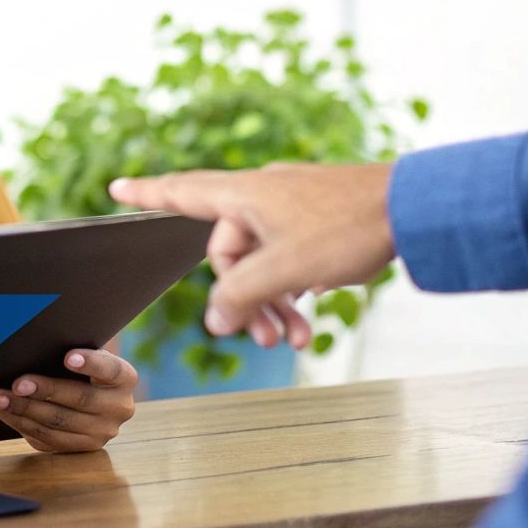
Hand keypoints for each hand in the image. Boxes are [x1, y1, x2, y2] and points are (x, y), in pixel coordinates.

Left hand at [0, 348, 136, 452]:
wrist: (92, 394)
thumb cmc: (80, 366)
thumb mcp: (85, 354)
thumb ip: (70, 353)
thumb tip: (30, 348)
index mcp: (125, 378)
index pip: (110, 368)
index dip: (90, 363)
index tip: (68, 357)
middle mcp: (119, 408)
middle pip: (80, 399)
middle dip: (44, 391)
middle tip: (17, 383)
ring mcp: (101, 433)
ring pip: (58, 423)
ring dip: (22, 410)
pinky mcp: (80, 448)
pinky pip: (47, 439)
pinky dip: (20, 424)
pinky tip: (2, 411)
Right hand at [109, 162, 396, 348]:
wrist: (411, 209)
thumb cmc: (348, 227)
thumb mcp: (286, 268)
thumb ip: (243, 295)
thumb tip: (215, 321)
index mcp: (245, 196)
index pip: (181, 192)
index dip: (147, 194)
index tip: (116, 189)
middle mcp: (262, 196)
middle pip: (228, 252)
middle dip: (242, 299)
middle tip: (263, 337)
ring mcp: (290, 208)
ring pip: (263, 261)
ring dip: (272, 302)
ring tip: (294, 337)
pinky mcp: (316, 221)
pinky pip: (288, 258)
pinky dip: (293, 288)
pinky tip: (310, 314)